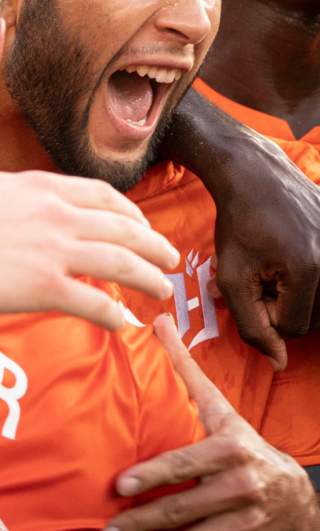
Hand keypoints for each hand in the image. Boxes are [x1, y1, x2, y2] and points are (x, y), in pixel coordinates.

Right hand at [0, 170, 178, 328]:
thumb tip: (33, 194)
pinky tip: (124, 323)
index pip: (106, 198)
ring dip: (149, 279)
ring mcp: (56, 252)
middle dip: (155, 247)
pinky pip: (96, 303)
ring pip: (123, 265)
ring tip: (162, 290)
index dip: (133, 214)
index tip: (143, 226)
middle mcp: (60, 216)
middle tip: (171, 260)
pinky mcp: (46, 288)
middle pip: (125, 231)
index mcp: (46, 188)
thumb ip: (22, 190)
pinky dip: (116, 315)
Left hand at [106, 315, 318, 530]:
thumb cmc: (241, 443)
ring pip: (192, 530)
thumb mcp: (220, 408)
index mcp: (230, 446)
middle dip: (146, 516)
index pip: (185, 462)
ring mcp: (245, 513)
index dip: (155, 474)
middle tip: (112, 523)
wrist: (293, 493)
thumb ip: (187, 369)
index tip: (122, 484)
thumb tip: (159, 320)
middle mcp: (240, 481)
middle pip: (184, 503)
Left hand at [211, 138, 319, 369]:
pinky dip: (311, 277)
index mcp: (310, 270)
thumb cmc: (238, 225)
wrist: (257, 177)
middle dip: (284, 304)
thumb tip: (280, 364)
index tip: (250, 285)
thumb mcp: (231, 277)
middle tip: (263, 276)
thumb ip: (251, 325)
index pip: (292, 328)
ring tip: (276, 267)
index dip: (264, 313)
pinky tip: (293, 254)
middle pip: (315, 318)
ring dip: (297, 293)